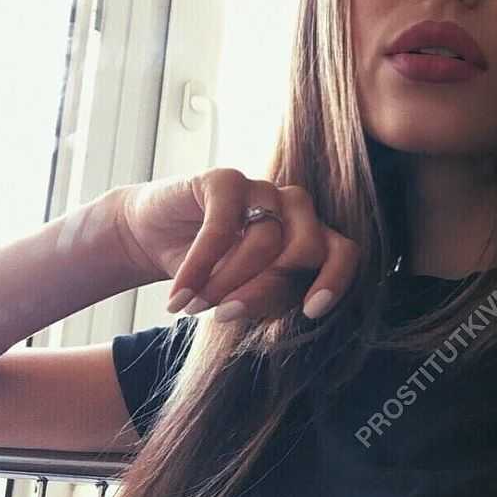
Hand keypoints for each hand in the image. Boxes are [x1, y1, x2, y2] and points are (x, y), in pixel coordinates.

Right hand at [113, 168, 359, 321]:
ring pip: (266, 242)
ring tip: (194, 308)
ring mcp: (264, 189)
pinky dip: (199, 267)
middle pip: (305, 251)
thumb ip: (271, 297)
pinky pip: (222, 227)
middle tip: (225, 316)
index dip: (335, 280)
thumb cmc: (209, 271)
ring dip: (226, 284)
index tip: (310, 311)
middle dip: (266, 291)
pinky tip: (181, 295)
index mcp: (313, 237)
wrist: (151, 237)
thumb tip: (276, 317)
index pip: (344, 252)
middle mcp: (296, 209)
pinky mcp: (226, 179)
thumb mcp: (246, 292)